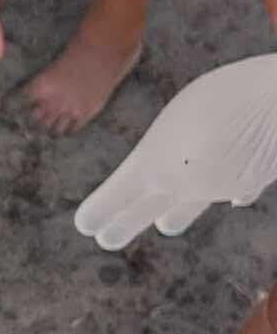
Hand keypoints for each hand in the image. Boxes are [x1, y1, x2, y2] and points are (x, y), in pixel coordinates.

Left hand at [75, 54, 276, 250]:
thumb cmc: (227, 95)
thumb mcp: (181, 114)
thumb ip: (170, 148)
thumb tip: (170, 178)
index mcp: (156, 162)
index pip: (117, 195)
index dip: (99, 210)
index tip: (84, 224)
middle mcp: (182, 184)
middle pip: (143, 213)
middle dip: (122, 226)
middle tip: (105, 239)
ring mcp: (216, 190)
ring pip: (186, 209)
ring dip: (173, 216)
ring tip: (165, 224)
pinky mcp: (248, 185)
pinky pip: (232, 191)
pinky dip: (226, 189)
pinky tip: (231, 198)